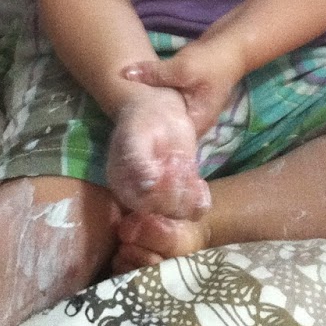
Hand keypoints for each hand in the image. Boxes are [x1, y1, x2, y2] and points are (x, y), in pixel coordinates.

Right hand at [106, 87, 210, 219]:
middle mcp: (141, 197)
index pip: (142, 204)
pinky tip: (199, 181)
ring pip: (180, 211)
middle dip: (176, 185)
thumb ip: (138, 159)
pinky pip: (194, 210)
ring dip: (189, 189)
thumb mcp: (136, 136)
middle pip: (163, 210)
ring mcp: (163, 197)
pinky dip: (201, 199)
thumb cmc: (142, 123)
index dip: (160, 189)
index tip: (167, 162)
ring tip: (183, 162)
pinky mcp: (181, 193)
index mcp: (123, 185)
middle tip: (176, 158)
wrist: (158, 113)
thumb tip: (147, 183)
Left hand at [121, 38, 244, 136]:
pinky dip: (156, 104)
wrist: (231, 44)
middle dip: (149, 130)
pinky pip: (168, 107)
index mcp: (198, 122)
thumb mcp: (182, 68)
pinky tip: (139, 100)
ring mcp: (193, 110)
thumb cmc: (213, 61)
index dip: (153, 142)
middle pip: (169, 134)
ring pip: (167, 119)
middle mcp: (196, 121)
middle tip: (124, 127)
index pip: (172, 143)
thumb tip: (124, 73)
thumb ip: (154, 73)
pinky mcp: (188, 98)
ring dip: (151, 116)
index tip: (130, 137)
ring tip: (126, 116)